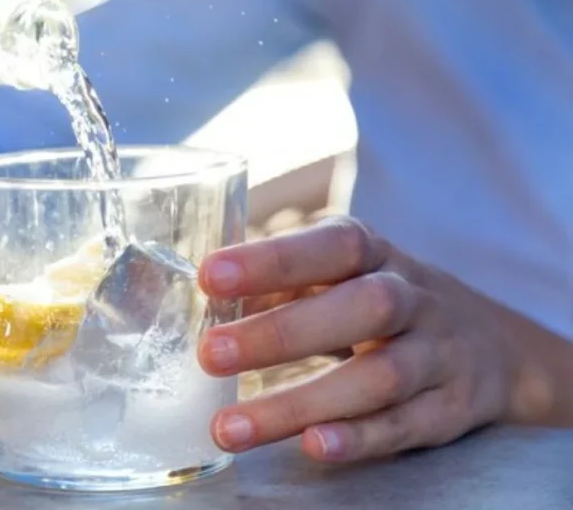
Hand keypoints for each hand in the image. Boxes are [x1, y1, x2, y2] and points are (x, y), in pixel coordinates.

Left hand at [196, 216, 541, 462]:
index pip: (330, 246)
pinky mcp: (451, 408)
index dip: (272, 260)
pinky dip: (359, 438)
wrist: (494, 345)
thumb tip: (198, 301)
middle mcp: (412, 298)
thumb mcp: (337, 278)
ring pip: (378, 378)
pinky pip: (406, 425)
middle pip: (359, 309)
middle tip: (208, 354)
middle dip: (280, 333)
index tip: (209, 276)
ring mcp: (437, 354)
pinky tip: (312, 445)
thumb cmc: (382, 301)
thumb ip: (275, 287)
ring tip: (230, 427)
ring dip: (299, 403)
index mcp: (373, 254)